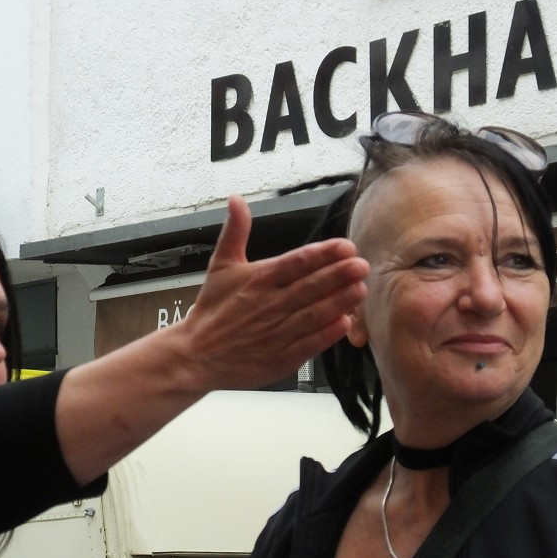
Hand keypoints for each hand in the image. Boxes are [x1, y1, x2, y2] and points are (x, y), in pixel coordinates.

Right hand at [55, 195, 367, 484]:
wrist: (195, 355)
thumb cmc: (212, 310)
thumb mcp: (221, 265)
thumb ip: (235, 231)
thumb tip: (236, 199)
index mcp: (258, 279)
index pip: (296, 262)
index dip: (323, 253)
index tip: (346, 246)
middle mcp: (269, 304)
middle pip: (309, 287)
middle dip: (338, 275)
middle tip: (361, 265)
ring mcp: (275, 332)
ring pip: (313, 314)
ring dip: (338, 302)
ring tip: (359, 289)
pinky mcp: (279, 358)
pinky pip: (307, 344)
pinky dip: (326, 334)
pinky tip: (344, 323)